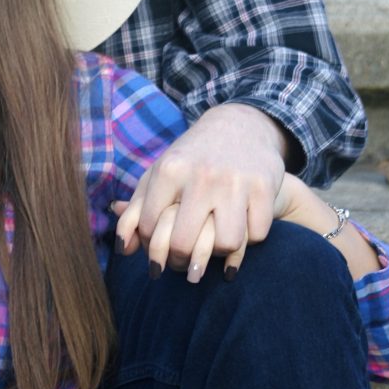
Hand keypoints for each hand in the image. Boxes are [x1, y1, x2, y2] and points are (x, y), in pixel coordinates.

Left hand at [113, 103, 288, 280]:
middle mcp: (201, 176)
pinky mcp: (264, 188)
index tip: (158, 249)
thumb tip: (123, 250)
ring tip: (214, 247)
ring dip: (220, 253)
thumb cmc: (191, 159)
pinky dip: (250, 239)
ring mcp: (235, 182)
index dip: (150, 247)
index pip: (149, 228)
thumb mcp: (159, 174)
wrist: (239, 126)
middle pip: (184, 244)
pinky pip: (257, 235)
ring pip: (226, 245)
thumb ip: (136, 211)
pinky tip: (241, 229)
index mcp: (169, 170)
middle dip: (180, 261)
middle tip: (183, 262)